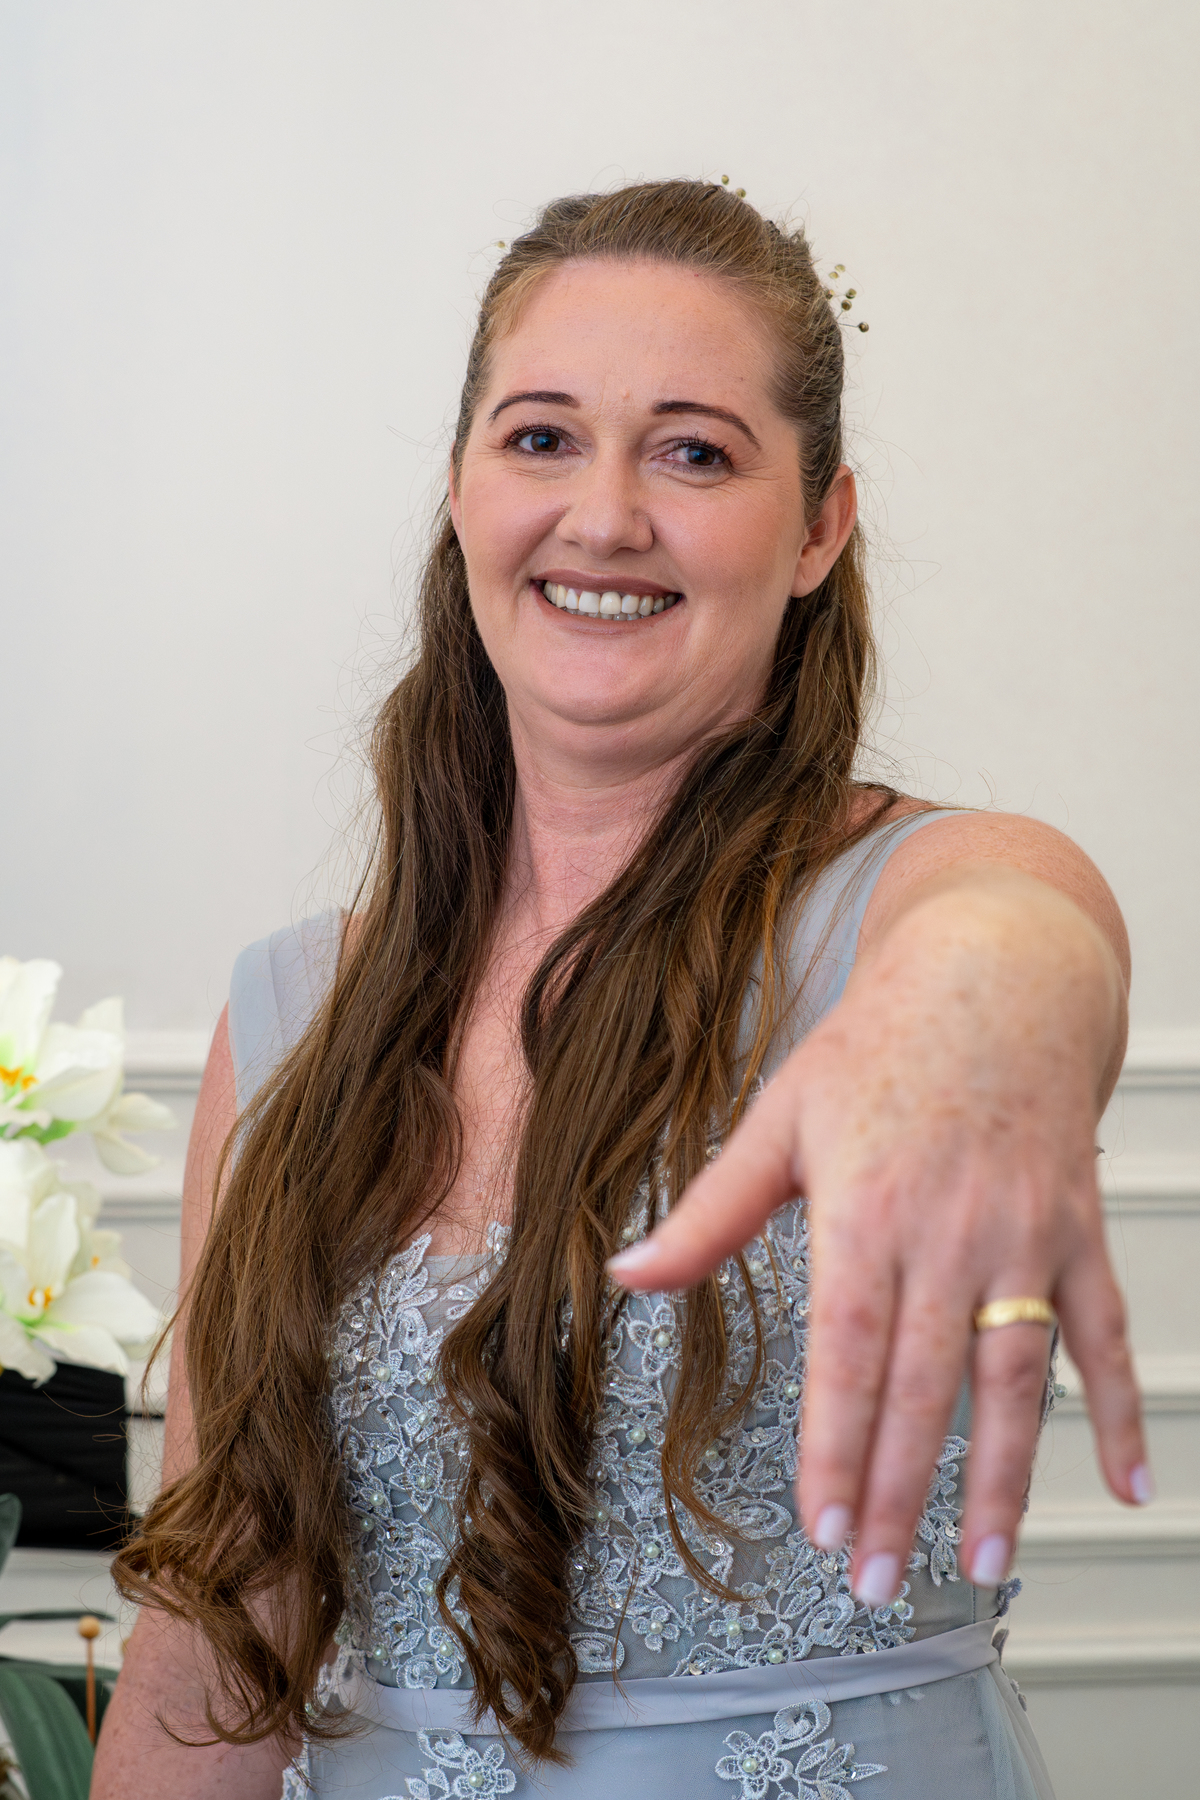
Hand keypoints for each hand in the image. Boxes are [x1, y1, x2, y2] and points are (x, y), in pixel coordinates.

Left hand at [609, 870, 1149, 1603]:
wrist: (993, 979)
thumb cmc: (878, 1046)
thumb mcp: (777, 1118)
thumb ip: (709, 1211)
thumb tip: (626, 1276)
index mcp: (866, 1208)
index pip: (847, 1353)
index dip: (837, 1446)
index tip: (825, 1526)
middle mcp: (950, 1232)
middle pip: (924, 1384)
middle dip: (900, 1491)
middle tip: (878, 1582)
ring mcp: (1023, 1236)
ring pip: (1017, 1376)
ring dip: (1005, 1476)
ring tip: (988, 1562)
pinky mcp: (1076, 1233)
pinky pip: (1106, 1333)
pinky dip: (1117, 1410)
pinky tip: (1125, 1482)